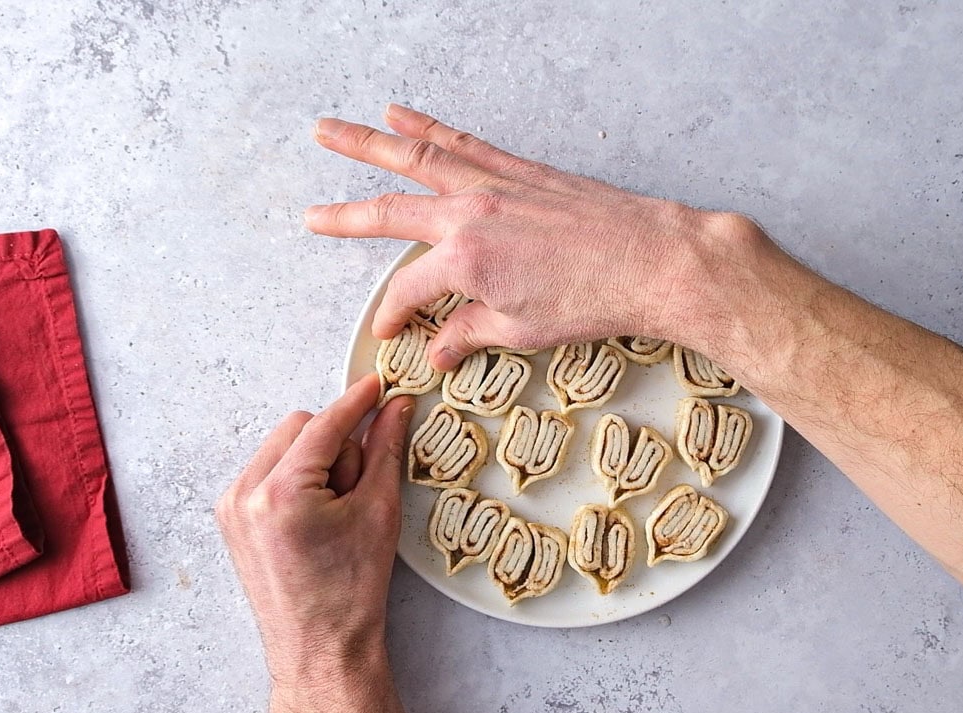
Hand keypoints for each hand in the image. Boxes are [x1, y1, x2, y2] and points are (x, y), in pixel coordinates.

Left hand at [215, 375, 417, 712]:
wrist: (320, 649)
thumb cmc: (352, 590)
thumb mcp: (378, 512)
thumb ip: (384, 451)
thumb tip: (396, 408)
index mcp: (280, 491)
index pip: (324, 424)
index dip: (357, 403)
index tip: (379, 386)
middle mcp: (245, 493)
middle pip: (298, 427)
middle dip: (335, 443)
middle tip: (359, 486)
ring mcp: (231, 507)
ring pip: (282, 448)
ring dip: (315, 460)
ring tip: (338, 508)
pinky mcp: (230, 520)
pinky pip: (267, 473)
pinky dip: (296, 479)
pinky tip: (318, 516)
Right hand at [305, 106, 779, 370]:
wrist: (653, 261)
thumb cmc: (596, 298)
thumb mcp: (524, 329)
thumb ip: (470, 332)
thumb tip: (439, 349)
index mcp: (465, 260)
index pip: (409, 290)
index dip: (395, 315)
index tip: (392, 332)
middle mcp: (470, 214)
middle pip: (390, 212)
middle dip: (344, 216)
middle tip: (309, 216)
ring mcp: (494, 185)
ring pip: (417, 158)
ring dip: (369, 143)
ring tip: (330, 130)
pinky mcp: (520, 171)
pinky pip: (464, 144)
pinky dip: (432, 127)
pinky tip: (406, 113)